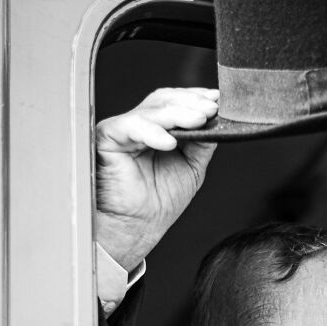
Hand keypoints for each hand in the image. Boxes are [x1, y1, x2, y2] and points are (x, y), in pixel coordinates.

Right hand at [94, 87, 218, 271]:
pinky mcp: (108, 136)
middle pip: (164, 100)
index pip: (176, 102)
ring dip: (179, 113)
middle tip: (211, 108)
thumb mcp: (192, 167)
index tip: (218, 100)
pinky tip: (170, 142)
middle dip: (190, 102)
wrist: (138, 227)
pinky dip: (153, 132)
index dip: (196, 98)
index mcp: (158, 129)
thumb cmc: (159, 202)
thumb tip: (216, 120)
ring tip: (199, 120)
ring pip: (152, 110)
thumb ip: (202, 142)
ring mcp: (123, 129)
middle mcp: (139, 125)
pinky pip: (132, 126)